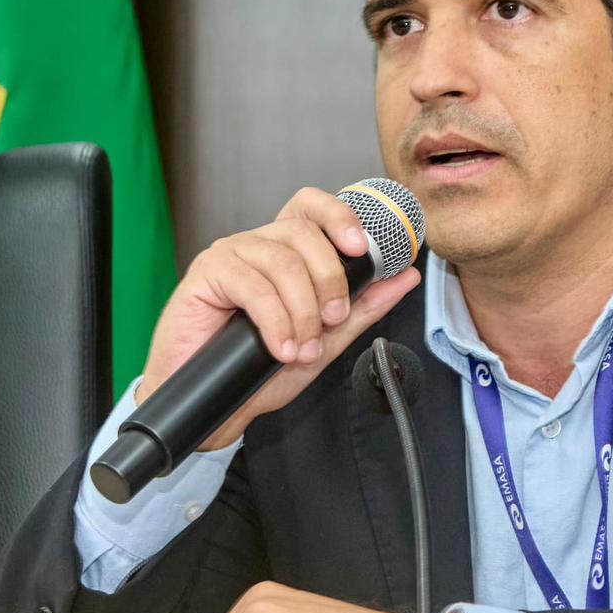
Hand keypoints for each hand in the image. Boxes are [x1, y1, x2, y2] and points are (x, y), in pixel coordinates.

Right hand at [138, 188, 419, 449]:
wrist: (218, 405)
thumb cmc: (262, 370)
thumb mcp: (327, 340)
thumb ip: (365, 306)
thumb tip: (406, 277)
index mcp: (286, 253)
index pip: (312, 208)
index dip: (340, 217)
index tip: (363, 249)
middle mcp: (259, 246)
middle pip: (304, 234)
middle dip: (330, 281)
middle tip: (331, 321)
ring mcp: (231, 255)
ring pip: (282, 262)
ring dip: (302, 312)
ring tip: (300, 349)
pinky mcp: (206, 273)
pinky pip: (252, 285)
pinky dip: (275, 321)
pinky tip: (279, 348)